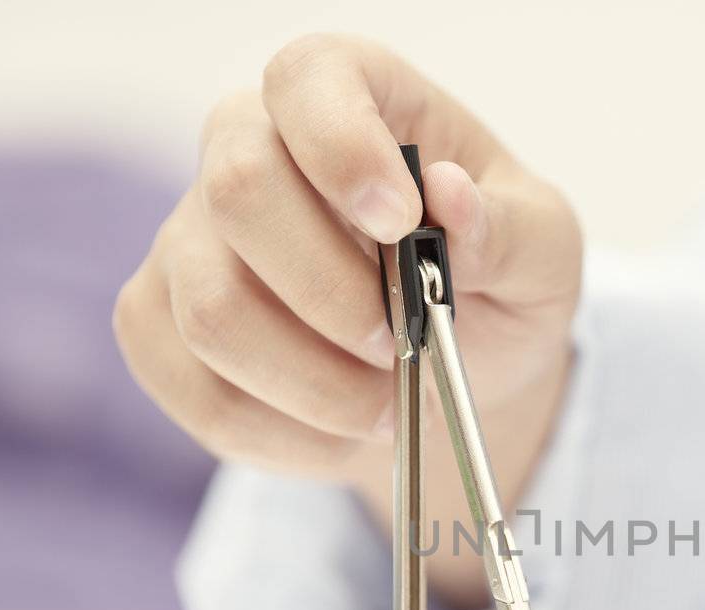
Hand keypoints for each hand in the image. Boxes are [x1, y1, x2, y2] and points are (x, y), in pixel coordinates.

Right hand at [113, 35, 580, 604]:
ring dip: (315, 385)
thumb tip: (451, 197)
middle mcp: (249, 147)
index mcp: (353, 95)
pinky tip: (337, 433)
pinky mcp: (162, 325)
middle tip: (401, 345)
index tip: (399, 221)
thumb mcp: (542, 250)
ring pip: (211, 312)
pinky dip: (283, 435)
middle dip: (332, 296)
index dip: (343, 147)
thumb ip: (509, 227)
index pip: (308, 79)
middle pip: (237, 193)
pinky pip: (196, 391)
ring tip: (384, 403)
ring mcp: (191, 238)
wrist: (456, 368)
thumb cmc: (496, 278)